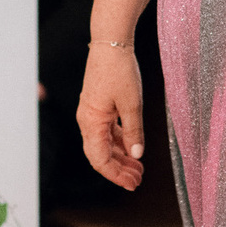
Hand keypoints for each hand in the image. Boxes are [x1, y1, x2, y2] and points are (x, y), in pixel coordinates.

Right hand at [76, 44, 146, 191]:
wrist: (111, 42)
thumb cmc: (119, 70)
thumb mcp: (132, 103)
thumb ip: (134, 131)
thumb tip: (137, 155)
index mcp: (91, 122)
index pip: (100, 160)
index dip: (116, 175)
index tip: (132, 184)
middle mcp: (87, 120)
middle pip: (100, 155)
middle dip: (118, 169)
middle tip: (138, 180)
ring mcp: (92, 113)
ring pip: (104, 144)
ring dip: (120, 156)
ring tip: (138, 167)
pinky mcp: (98, 106)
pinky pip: (106, 131)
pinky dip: (119, 142)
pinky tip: (132, 147)